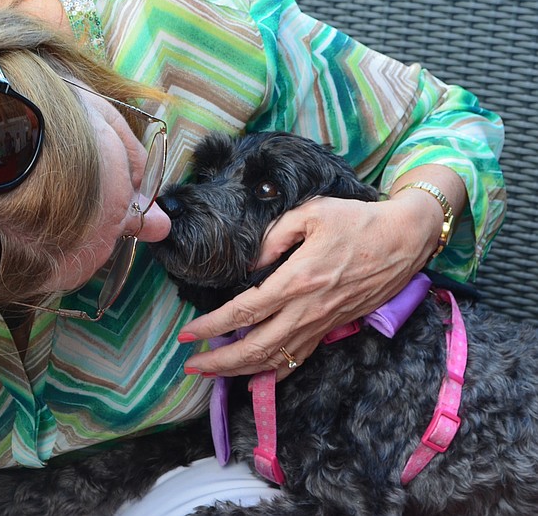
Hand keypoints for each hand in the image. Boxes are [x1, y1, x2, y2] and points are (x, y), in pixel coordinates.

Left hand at [178, 191, 440, 380]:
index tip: (188, 335)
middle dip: (219, 362)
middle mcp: (308, 309)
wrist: (405, 238)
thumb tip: (248, 264)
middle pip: (256, 346)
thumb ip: (272, 236)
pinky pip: (300, 357)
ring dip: (241, 370)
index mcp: (297, 279)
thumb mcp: (310, 213)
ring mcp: (322, 322)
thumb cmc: (356, 220)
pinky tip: (256, 378)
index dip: (212, 326)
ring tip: (213, 374)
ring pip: (276, 358)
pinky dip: (276, 373)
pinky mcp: (334, 327)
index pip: (244, 311)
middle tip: (191, 365)